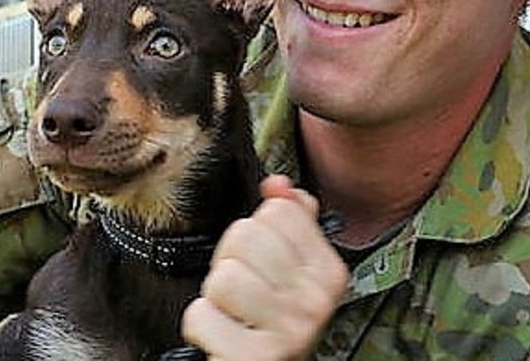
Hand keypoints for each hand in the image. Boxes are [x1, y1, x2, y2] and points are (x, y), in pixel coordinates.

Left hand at [181, 175, 347, 360]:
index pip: (278, 211)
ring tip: (233, 312)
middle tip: (243, 290)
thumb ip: (290, 221)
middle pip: (246, 235)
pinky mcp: (254, 357)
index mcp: (328, 273)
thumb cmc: (272, 324)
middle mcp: (314, 301)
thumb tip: (278, 184)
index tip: (262, 260)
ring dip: (215, 295)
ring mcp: (287, 331)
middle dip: (231, 260)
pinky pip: (201, 315)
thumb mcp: (292, 273)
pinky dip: (201, 325)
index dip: (257, 231)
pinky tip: (222, 332)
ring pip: (223, 275)